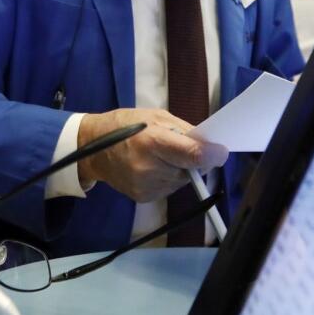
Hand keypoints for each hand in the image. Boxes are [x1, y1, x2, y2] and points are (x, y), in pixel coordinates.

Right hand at [76, 109, 228, 202]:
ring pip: (182, 181)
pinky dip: (169, 178)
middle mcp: (150, 168)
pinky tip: (153, 167)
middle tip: (180, 147)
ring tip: (162, 156)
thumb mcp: (154, 117)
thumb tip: (210, 144)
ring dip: (181, 169)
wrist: (91, 148)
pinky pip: (170, 188)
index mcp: (152, 142)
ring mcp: (146, 186)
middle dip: (194, 160)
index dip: (213, 155)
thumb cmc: (125, 125)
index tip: (222, 151)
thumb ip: (183, 131)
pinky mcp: (144, 198)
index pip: (193, 155)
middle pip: (191, 170)